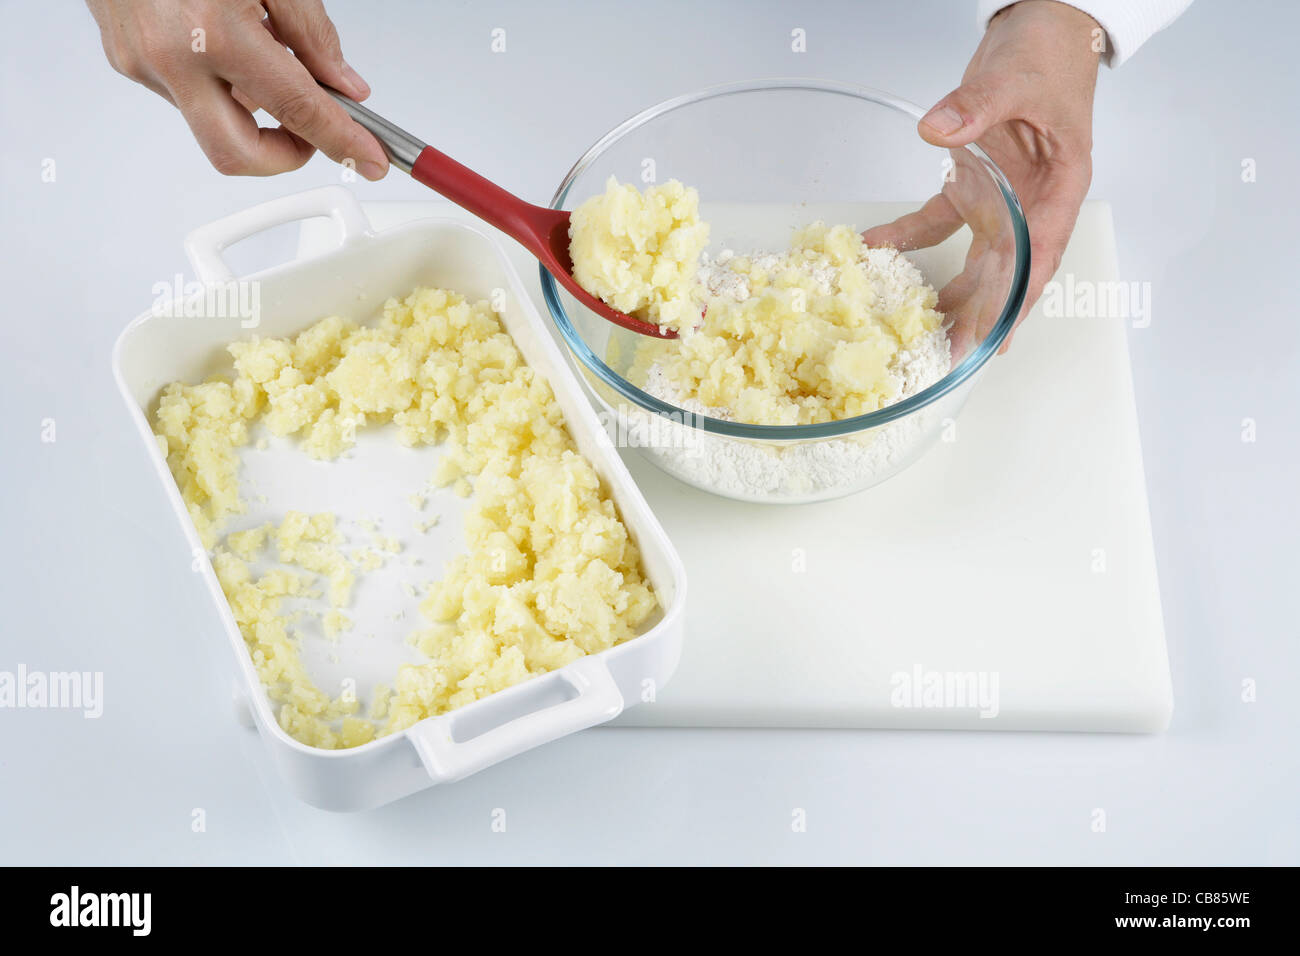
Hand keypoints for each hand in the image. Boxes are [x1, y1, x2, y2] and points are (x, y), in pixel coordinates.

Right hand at [87, 0, 388, 178]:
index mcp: (212, 30)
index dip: (341, 141)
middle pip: (237, 155)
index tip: (370, 161)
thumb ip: (311, 31)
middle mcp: (171, 56)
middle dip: (284, 158)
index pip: (295, 109)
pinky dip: (219, 83)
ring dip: (251, 111)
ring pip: (211, 124)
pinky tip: (223, 42)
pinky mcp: (126, 60)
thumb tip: (342, 85)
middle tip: (313, 134)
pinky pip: (185, 95)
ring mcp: (141, 63)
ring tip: (264, 56)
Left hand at [863, 1, 1100, 355]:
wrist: (1043, 23)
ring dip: (952, 293)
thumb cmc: (1046, 53)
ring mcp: (1006, 196)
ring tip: (924, 330)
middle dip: (983, 314)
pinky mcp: (977, 183)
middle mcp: (1036, 201)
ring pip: (979, 258)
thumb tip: (938, 130)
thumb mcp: (1015, 77)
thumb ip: (978, 105)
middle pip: (1010, 270)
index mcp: (1061, 187)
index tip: (998, 336)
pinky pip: (941, 221)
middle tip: (955, 352)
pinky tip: (879, 246)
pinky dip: (911, 236)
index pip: (1041, 255)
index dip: (1019, 299)